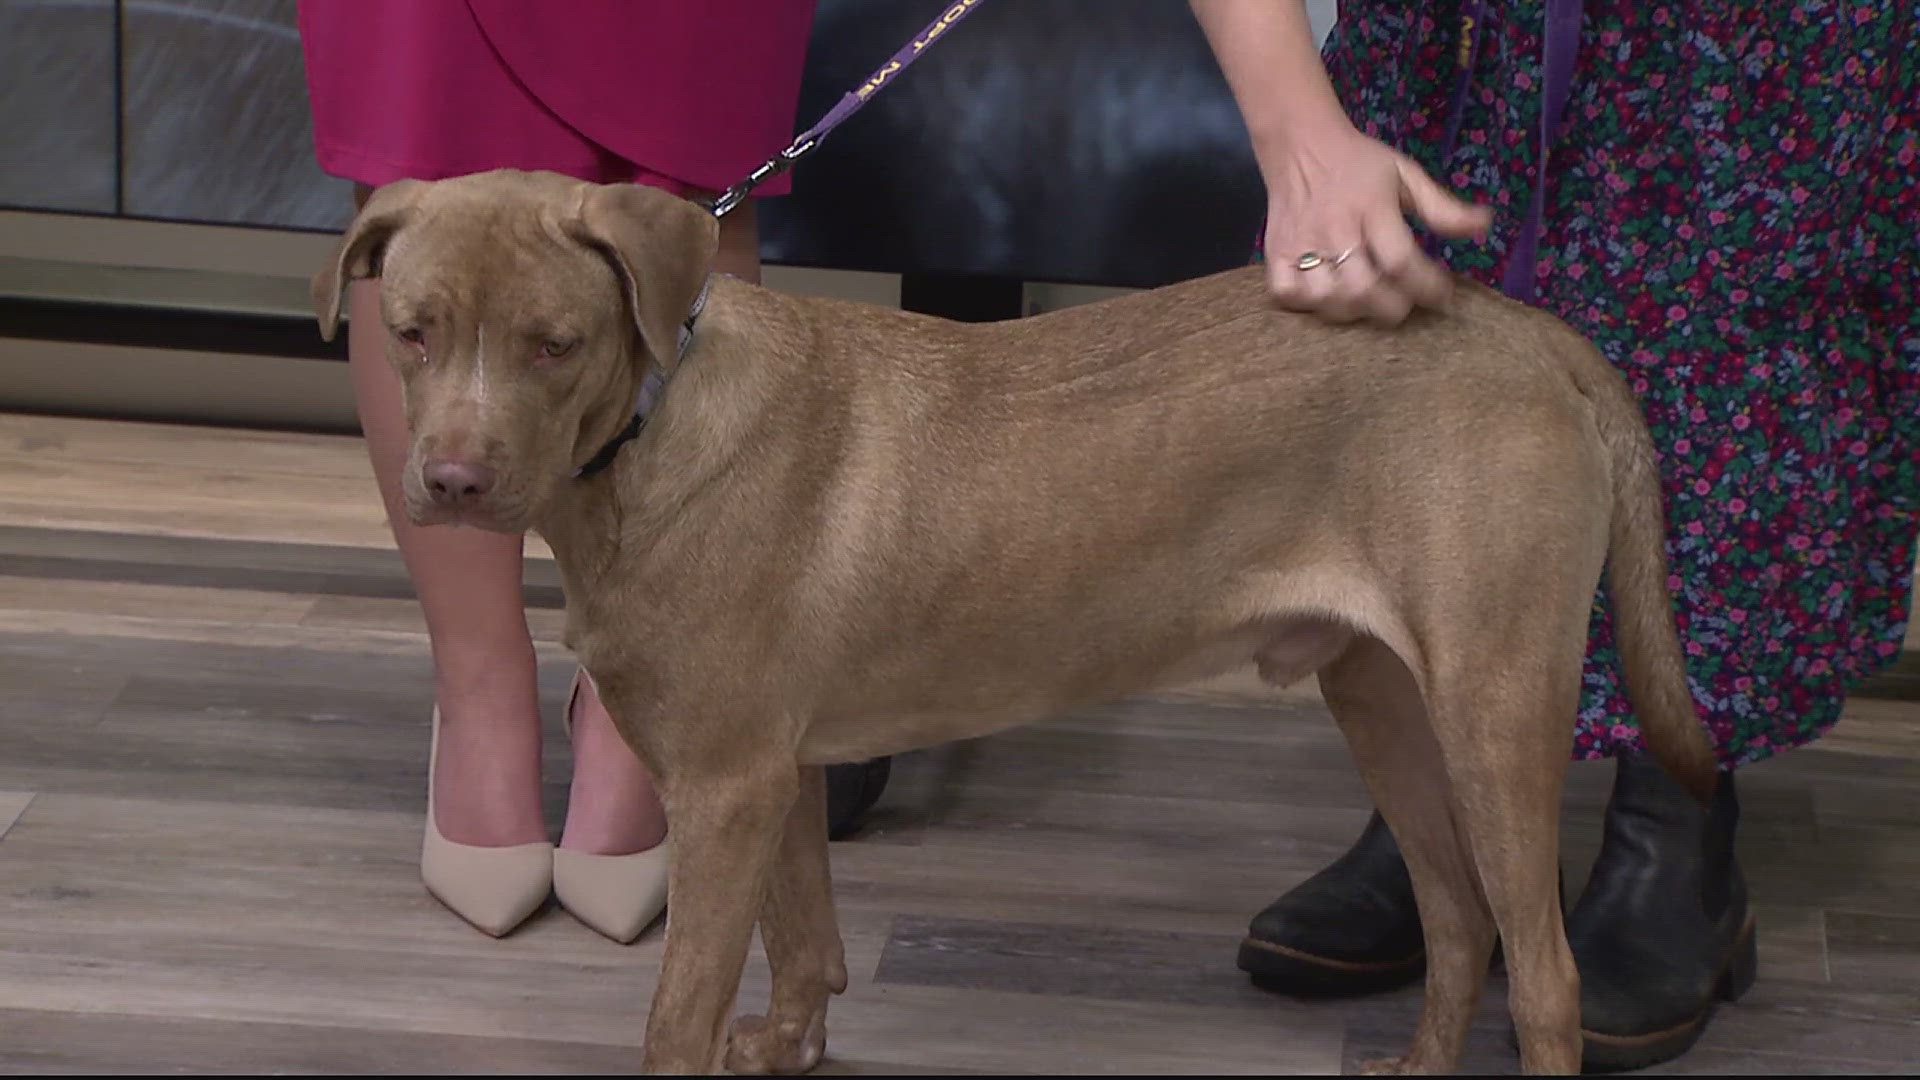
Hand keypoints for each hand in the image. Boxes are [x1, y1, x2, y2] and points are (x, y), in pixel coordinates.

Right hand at [1260, 124, 1490, 325]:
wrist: (1300, 143)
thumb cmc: (1359, 163)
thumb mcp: (1406, 175)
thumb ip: (1442, 207)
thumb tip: (1484, 226)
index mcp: (1371, 206)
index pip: (1399, 259)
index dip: (1425, 286)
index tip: (1443, 295)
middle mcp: (1335, 228)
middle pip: (1363, 288)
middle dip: (1392, 307)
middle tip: (1406, 304)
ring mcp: (1301, 244)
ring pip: (1327, 298)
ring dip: (1354, 310)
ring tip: (1369, 302)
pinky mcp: (1275, 253)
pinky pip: (1287, 295)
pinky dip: (1307, 305)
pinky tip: (1325, 296)